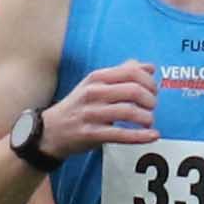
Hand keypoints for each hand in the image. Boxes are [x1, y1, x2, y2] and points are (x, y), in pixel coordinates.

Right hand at [46, 60, 160, 149]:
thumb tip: (149, 67)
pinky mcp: (91, 134)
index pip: (132, 72)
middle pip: (134, 91)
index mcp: (97, 77)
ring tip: (149, 120)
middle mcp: (93, 93)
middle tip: (152, 106)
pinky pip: (121, 135)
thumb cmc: (78, 106)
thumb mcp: (95, 84)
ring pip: (129, 112)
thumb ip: (122, 73)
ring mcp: (92, 114)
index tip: (154, 90)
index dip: (149, 81)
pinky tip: (153, 136)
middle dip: (150, 99)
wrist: (50, 131)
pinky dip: (141, 136)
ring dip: (147, 117)